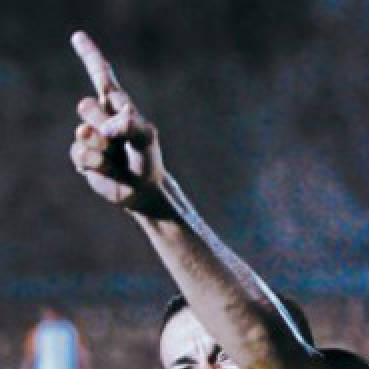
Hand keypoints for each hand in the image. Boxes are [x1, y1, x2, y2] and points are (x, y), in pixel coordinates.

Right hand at [68, 31, 167, 215]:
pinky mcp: (83, 156)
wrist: (143, 189)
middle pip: (87, 107)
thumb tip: (112, 121)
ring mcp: (90, 136)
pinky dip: (97, 163)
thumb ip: (131, 125)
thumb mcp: (146, 139)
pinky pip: (81, 153)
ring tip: (116, 156)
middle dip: (105, 124)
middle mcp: (101, 117)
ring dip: (102, 146)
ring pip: (83, 132)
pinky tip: (107, 168)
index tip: (78, 37)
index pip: (102, 77)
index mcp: (118, 107)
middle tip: (120, 140)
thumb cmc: (147, 159)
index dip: (90, 57)